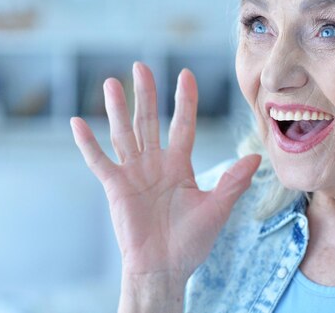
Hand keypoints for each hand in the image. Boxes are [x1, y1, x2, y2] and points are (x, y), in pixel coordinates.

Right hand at [70, 63, 259, 308]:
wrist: (165, 268)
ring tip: (112, 83)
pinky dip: (88, 144)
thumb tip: (256, 157)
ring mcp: (133, 173)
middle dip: (146, 94)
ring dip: (117, 109)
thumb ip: (233, 181)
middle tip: (141, 66)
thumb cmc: (191, 241)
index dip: (184, 101)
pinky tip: (77, 122)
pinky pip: (99, 161)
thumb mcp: (217, 208)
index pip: (183, 125)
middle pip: (149, 121)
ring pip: (124, 133)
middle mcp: (155, 163)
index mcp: (179, 165)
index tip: (186, 74)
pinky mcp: (115, 187)